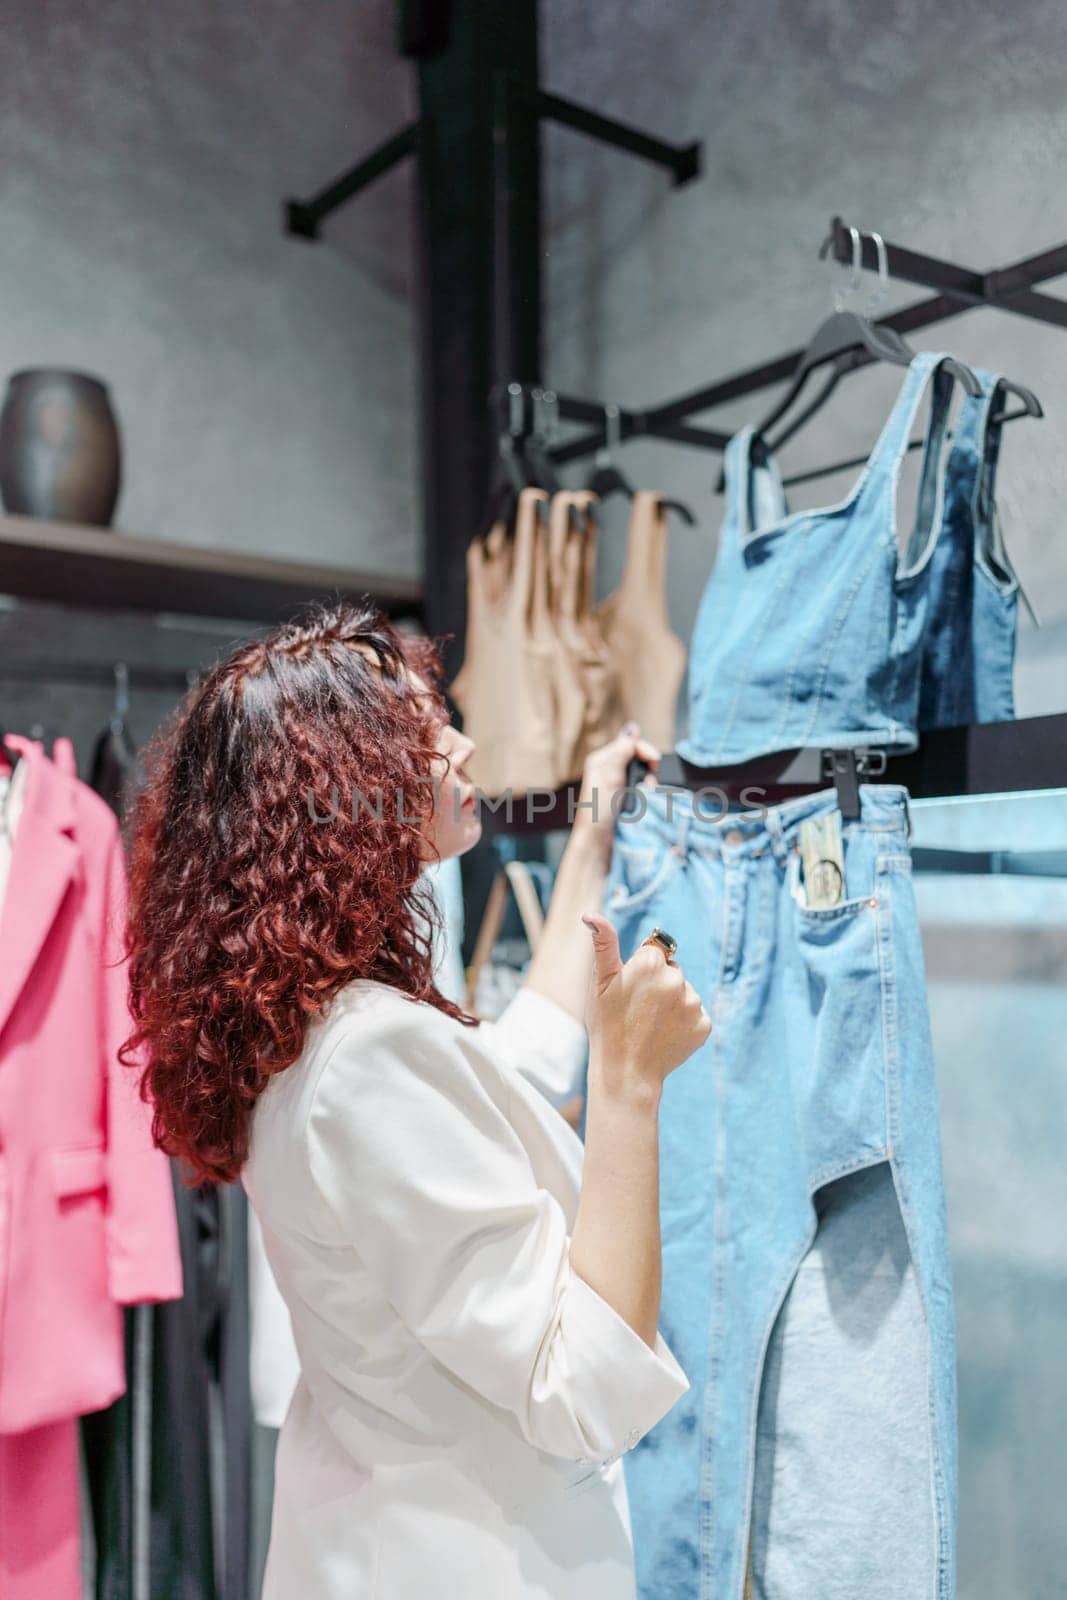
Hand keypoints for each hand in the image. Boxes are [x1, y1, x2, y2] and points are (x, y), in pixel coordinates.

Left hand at [573, 721, 660, 859]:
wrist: (599, 841)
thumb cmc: (599, 809)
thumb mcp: (610, 775)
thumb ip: (622, 750)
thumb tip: (632, 726)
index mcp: (601, 760)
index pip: (629, 744)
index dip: (644, 750)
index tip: (655, 762)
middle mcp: (608, 769)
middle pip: (637, 757)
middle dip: (648, 767)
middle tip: (650, 781)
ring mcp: (616, 784)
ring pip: (641, 773)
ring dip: (648, 781)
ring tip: (646, 793)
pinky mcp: (624, 798)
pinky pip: (641, 788)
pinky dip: (646, 792)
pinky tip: (644, 800)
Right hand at [581, 912, 711, 1096]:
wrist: (625, 1073)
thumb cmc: (606, 1025)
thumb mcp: (599, 982)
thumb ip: (603, 944)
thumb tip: (591, 915)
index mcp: (651, 963)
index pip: (654, 951)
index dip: (640, 969)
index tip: (629, 989)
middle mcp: (677, 979)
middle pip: (671, 970)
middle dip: (658, 983)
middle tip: (638, 1009)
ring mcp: (693, 1003)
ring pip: (684, 992)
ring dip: (672, 1002)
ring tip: (650, 1024)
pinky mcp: (705, 1025)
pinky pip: (695, 1014)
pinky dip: (683, 1022)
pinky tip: (665, 1034)